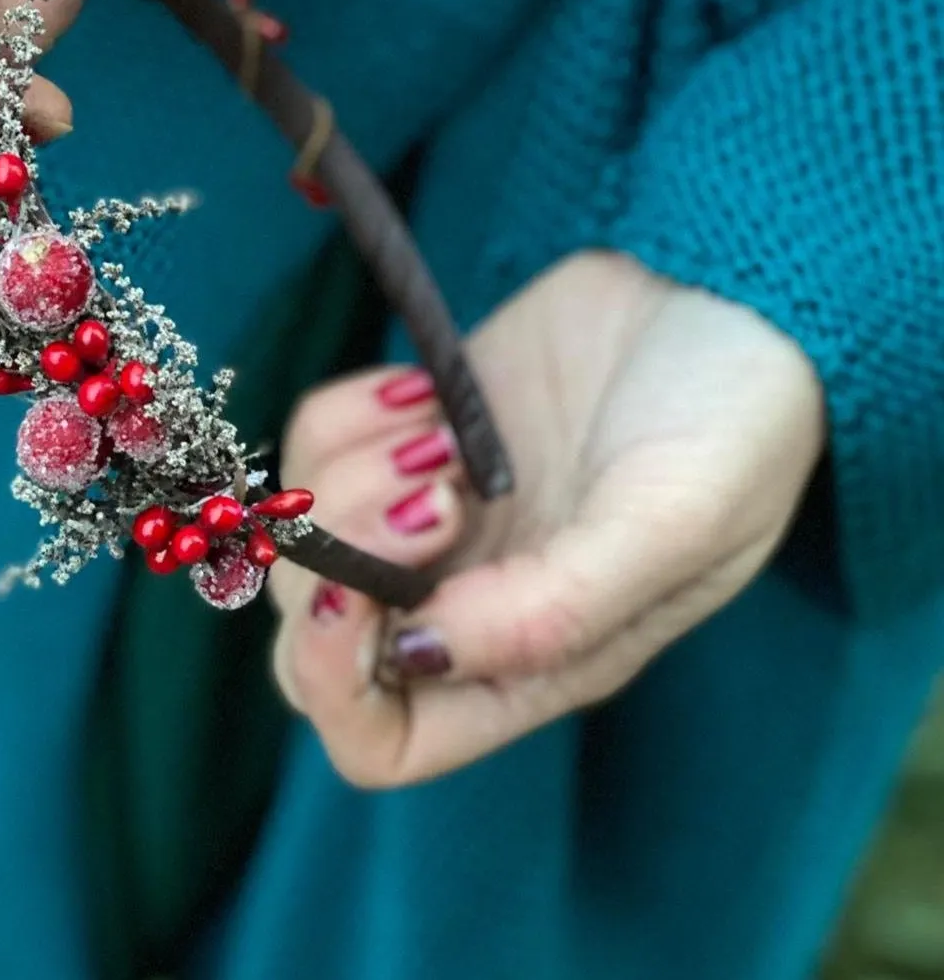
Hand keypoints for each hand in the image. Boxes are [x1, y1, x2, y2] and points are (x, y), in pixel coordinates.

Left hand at [269, 252, 824, 787]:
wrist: (727, 293)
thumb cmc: (730, 426)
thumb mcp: (671, 529)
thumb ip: (552, 612)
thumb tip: (417, 653)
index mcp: (533, 662)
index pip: (379, 739)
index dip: (337, 687)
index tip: (362, 592)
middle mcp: (466, 600)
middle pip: (314, 636)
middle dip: (338, 558)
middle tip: (433, 483)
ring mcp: (430, 516)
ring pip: (303, 535)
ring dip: (343, 478)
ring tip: (439, 434)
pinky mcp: (407, 434)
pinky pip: (312, 447)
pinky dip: (341, 418)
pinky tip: (420, 391)